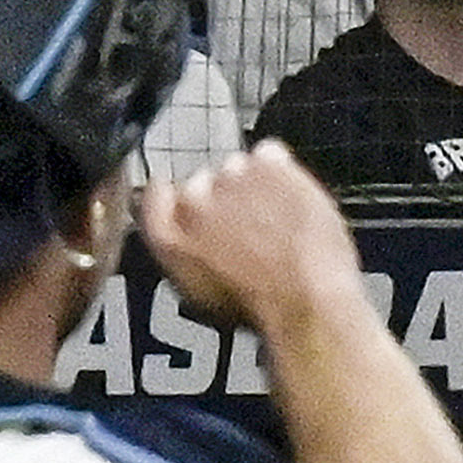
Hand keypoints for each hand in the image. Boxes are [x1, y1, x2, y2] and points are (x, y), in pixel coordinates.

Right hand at [136, 143, 363, 331]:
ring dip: (255, 188)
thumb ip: (183, 250)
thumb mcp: (202, 296)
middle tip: (252, 233)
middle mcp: (193, 202)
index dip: (176, 200)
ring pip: (238, 169)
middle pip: (203, 183)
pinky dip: (282, 172)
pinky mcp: (266, 165)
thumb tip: (182, 226)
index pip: (158, 197)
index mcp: (169, 236)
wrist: (305, 300)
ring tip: (278, 225)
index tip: (193, 207)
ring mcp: (230, 178)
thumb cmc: (261, 307)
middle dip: (225, 202)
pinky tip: (291, 204)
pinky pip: (270, 155)